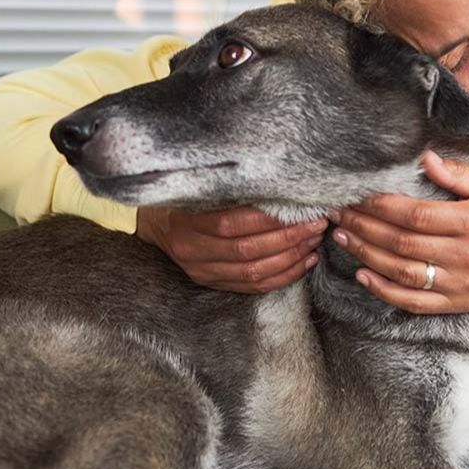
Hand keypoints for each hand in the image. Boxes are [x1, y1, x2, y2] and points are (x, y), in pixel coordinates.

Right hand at [135, 205, 326, 292]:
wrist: (152, 222)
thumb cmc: (181, 197)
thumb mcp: (196, 186)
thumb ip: (229, 187)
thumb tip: (276, 182)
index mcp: (186, 223)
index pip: (232, 223)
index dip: (269, 219)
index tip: (300, 208)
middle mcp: (192, 252)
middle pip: (247, 251)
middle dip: (288, 238)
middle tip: (316, 224)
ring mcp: (202, 272)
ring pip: (253, 272)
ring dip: (290, 258)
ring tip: (313, 241)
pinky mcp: (212, 284)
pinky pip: (253, 286)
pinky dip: (282, 277)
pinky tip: (304, 263)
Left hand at [329, 151, 468, 313]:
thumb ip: (457, 174)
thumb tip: (424, 159)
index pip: (416, 215)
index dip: (382, 206)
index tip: (357, 196)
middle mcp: (464, 255)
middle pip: (403, 243)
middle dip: (365, 227)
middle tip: (339, 214)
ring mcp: (459, 283)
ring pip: (403, 272)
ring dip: (367, 255)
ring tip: (343, 237)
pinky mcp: (456, 303)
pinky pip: (414, 301)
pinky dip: (385, 291)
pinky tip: (363, 275)